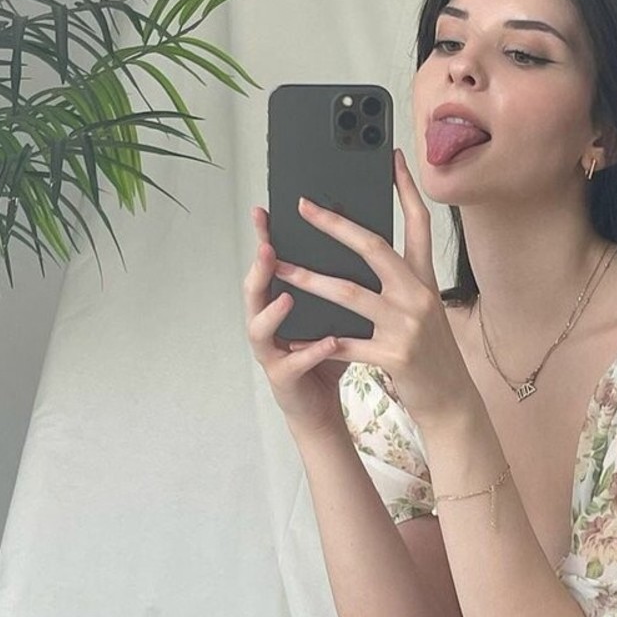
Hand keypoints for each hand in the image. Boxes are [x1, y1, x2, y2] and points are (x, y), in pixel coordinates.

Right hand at [243, 204, 350, 437]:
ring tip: (287, 297)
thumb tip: (362, 235)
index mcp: (278, 301)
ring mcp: (271, 352)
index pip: (270, 264)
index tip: (265, 211)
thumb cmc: (328, 353)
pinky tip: (329, 342)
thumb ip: (339, 281)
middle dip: (259, 269)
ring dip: (272, 312)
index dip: (264, 238)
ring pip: (259, 328)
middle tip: (269, 249)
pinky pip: (295, 363)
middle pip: (253, 290)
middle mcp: (266, 323)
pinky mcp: (284, 379)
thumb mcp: (334, 311)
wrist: (321, 405)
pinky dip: (312, 351)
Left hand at [269, 148, 473, 424]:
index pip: (419, 223)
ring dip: (309, 279)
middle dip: (335, 225)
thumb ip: (401, 280)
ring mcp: (407, 326)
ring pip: (349, 293)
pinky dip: (317, 339)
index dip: (406, 189)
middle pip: (374, 247)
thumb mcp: (423, 308)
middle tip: (304, 207)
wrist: (451, 399)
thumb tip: (364, 249)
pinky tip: (292, 332)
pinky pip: (345, 343)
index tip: (392, 157)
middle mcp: (419, 296)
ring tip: (280, 266)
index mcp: (425, 279)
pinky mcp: (394, 357)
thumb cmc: (429, 351)